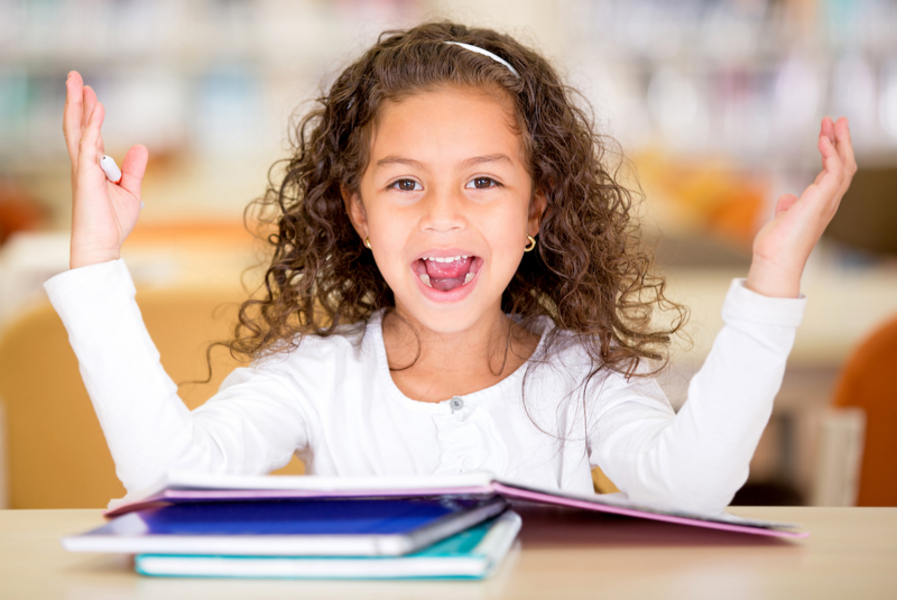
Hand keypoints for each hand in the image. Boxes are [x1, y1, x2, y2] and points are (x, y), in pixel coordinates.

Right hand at [63, 71, 147, 268]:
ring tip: (77, 82)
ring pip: (77, 130)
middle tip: (74, 77)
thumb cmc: (113, 222)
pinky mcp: (86, 176)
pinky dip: (93, 125)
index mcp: (92, 167)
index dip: (89, 113)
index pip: (89, 134)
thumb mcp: (130, 191)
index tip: (92, 94)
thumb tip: (140, 147)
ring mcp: (82, 169)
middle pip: (77, 126)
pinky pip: (88, 145)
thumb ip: (134, 169)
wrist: (103, 244)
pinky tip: (96, 108)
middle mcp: (83, 164)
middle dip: (76, 101)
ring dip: (77, 105)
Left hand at [746, 117, 856, 297]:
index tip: (827, 133)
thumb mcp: (783, 219)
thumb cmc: (777, 245)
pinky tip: (822, 140)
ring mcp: (827, 202)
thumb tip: (786, 199)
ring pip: (844, 166)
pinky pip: (833, 172)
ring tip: (832, 123)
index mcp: (820, 204)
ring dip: (839, 142)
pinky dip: (830, 154)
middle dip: (842, 141)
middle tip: (838, 120)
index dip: (834, 152)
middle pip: (845, 165)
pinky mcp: (821, 201)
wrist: (774, 260)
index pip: (834, 173)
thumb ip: (788, 207)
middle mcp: (828, 202)